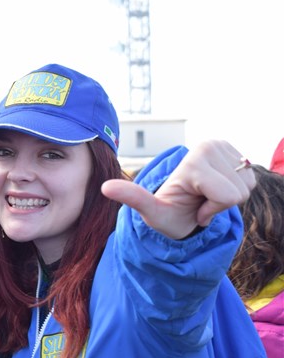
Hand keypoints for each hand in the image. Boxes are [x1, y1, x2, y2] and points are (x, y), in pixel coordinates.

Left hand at [101, 140, 255, 238]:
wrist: (176, 207)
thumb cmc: (165, 212)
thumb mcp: (149, 210)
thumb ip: (132, 197)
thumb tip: (105, 187)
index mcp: (194, 158)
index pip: (226, 195)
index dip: (212, 208)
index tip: (192, 205)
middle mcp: (210, 145)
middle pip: (238, 190)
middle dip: (219, 203)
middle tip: (198, 201)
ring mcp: (224, 146)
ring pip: (247, 186)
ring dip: (227, 198)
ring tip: (204, 196)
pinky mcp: (236, 152)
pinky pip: (252, 181)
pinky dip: (236, 191)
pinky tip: (215, 190)